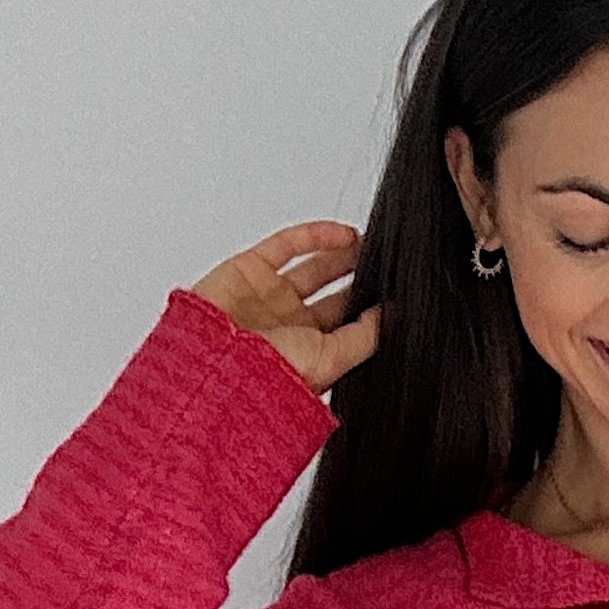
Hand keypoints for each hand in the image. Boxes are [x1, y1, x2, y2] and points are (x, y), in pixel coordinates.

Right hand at [188, 222, 379, 392]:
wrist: (216, 360)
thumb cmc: (266, 374)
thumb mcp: (330, 361)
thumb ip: (363, 338)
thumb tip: (390, 316)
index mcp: (309, 351)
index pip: (346, 324)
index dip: (369, 306)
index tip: (392, 292)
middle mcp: (289, 324)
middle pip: (332, 294)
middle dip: (357, 277)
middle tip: (381, 262)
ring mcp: (268, 295)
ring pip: (312, 267)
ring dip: (341, 254)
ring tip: (366, 244)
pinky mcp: (249, 268)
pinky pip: (287, 245)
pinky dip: (315, 236)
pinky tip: (344, 235)